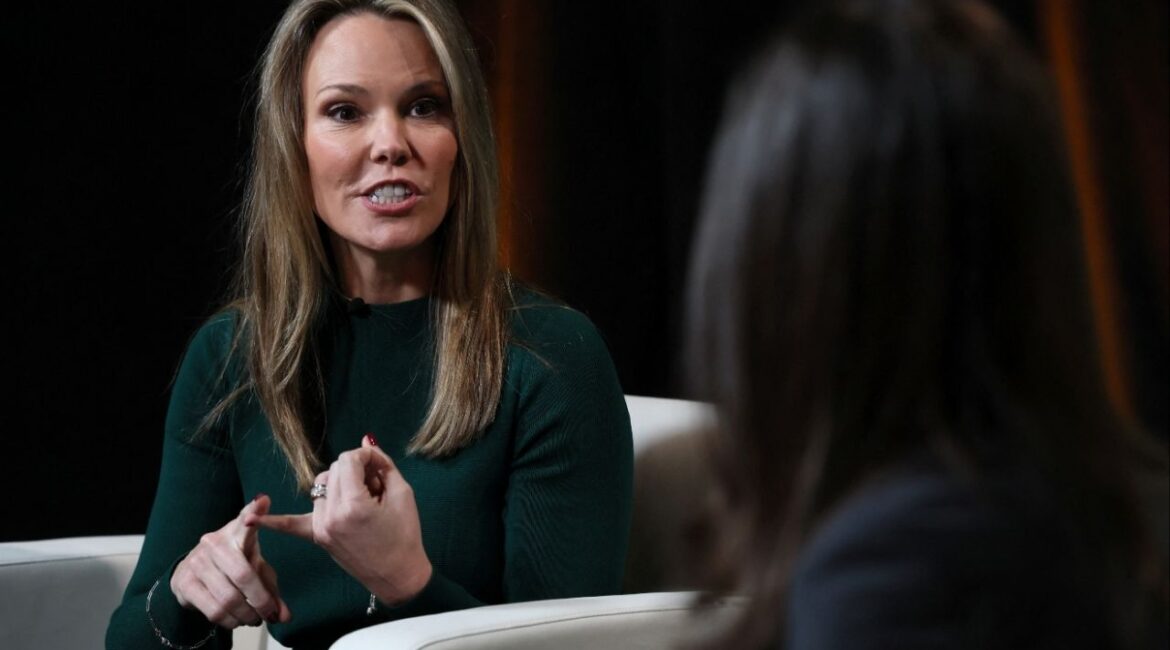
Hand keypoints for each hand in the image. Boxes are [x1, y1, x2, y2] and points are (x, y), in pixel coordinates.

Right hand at [171, 494, 291, 627]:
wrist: (192, 573)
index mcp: (236, 532)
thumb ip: (271, 589)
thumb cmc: (234, 566)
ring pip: (228, 598)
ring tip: (255, 619)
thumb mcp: (255, 567)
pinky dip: (230, 621)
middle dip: (261, 600)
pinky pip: (213, 610)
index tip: (263, 500)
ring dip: (247, 615)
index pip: (245, 519)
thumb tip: (285, 616)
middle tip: (271, 614)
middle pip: (243, 575)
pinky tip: (237, 620)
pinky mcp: (184, 583)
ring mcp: (197, 562)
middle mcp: (214, 543)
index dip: (253, 511)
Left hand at [249, 435, 432, 604]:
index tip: (379, 464)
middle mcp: (330, 516)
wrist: (398, 575)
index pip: (348, 460)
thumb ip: (383, 464)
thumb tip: (367, 441)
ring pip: (321, 485)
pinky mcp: (317, 537)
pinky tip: (249, 517)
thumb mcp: (403, 494)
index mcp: (353, 505)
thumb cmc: (405, 535)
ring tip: (363, 498)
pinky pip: (290, 525)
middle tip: (377, 483)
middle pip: (334, 470)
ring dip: (339, 483)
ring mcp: (320, 528)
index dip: (366, 456)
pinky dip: (271, 521)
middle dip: (355, 469)